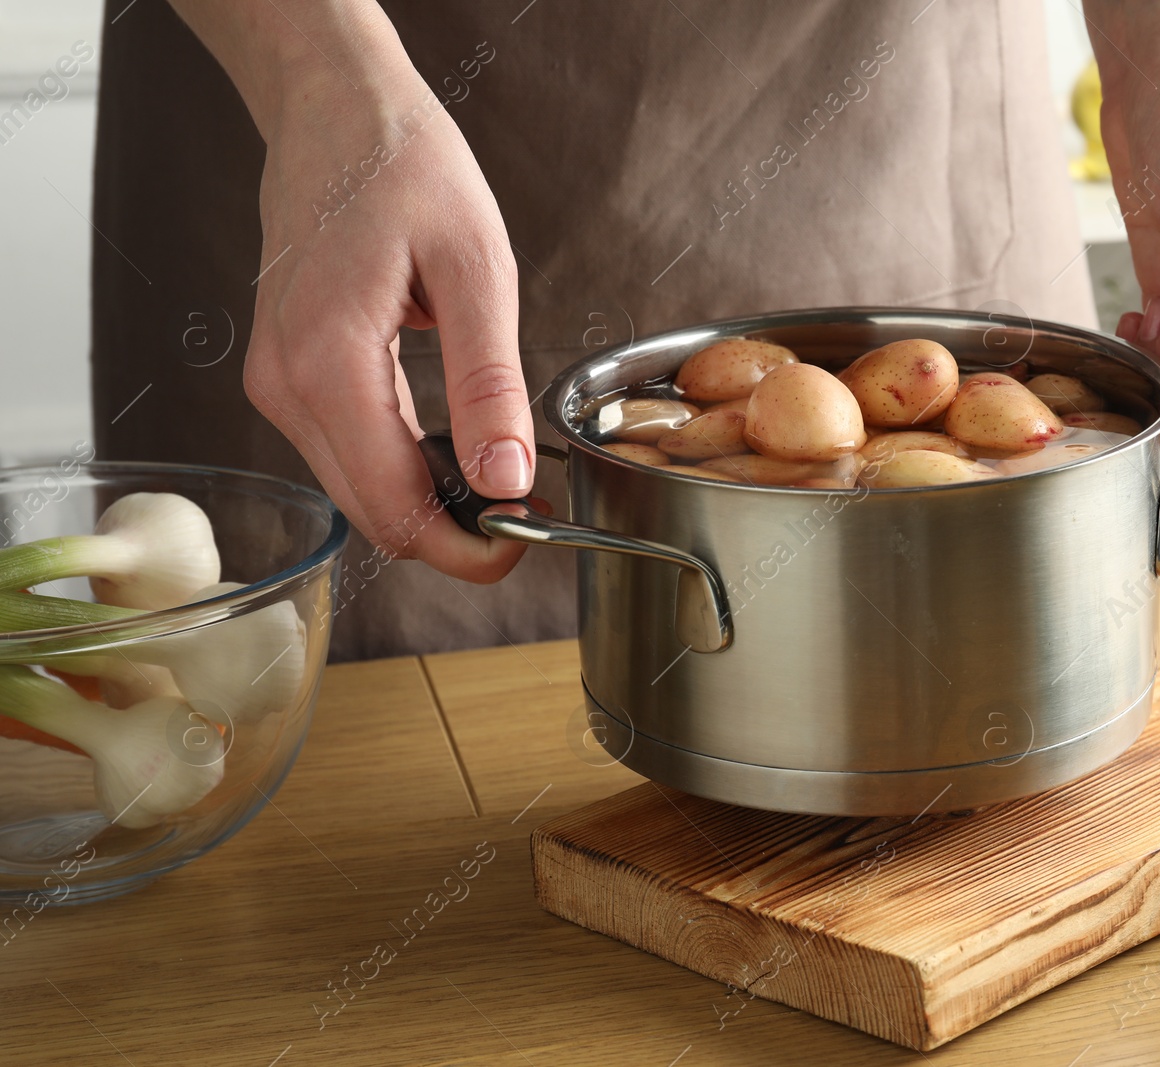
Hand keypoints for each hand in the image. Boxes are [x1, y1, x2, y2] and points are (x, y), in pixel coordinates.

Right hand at [170, 1, 532, 580]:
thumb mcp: (476, 268)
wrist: (334, 107)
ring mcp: (278, 383)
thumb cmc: (404, 166)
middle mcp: (287, 386)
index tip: (529, 539)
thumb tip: (507, 478)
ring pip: (358, 491)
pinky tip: (456, 448)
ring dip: (431, 503)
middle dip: (454, 534)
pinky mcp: (287, 374)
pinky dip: (404, 468)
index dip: (467, 549)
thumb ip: (488, 383)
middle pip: (372, 515)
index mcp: (329, 364)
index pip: (394, 510)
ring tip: (505, 477)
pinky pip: (348, 451)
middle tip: (531, 511)